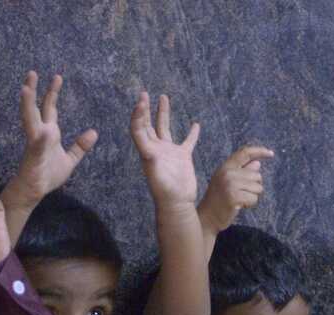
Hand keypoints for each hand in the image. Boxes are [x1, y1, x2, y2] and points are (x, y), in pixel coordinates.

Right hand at [4, 72, 97, 204]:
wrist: (36, 191)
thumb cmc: (48, 174)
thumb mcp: (70, 159)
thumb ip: (80, 146)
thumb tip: (93, 132)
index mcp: (48, 133)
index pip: (49, 107)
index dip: (52, 92)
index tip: (57, 77)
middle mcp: (39, 134)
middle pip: (35, 108)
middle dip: (33, 90)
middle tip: (32, 72)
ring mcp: (35, 144)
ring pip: (29, 120)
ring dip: (27, 105)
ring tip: (25, 88)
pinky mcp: (34, 157)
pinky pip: (38, 146)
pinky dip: (41, 139)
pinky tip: (44, 132)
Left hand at [130, 91, 201, 209]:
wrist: (177, 203)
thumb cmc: (164, 190)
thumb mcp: (155, 171)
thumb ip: (152, 158)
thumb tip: (148, 150)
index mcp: (147, 150)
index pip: (139, 127)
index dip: (138, 114)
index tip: (142, 101)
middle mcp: (156, 148)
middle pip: (148, 124)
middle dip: (145, 108)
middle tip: (144, 93)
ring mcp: (169, 152)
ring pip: (164, 127)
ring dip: (163, 112)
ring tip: (164, 97)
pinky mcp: (182, 157)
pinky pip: (187, 142)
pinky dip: (191, 133)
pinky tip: (196, 124)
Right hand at [198, 144, 274, 235]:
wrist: (207, 217)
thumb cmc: (219, 200)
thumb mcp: (229, 182)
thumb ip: (243, 171)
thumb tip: (258, 163)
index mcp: (226, 167)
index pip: (245, 153)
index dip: (259, 151)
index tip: (271, 153)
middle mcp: (227, 172)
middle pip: (257, 175)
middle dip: (254, 187)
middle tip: (240, 194)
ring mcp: (230, 184)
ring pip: (258, 188)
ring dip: (252, 196)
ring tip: (239, 200)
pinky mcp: (234, 196)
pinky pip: (254, 198)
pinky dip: (250, 204)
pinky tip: (239, 206)